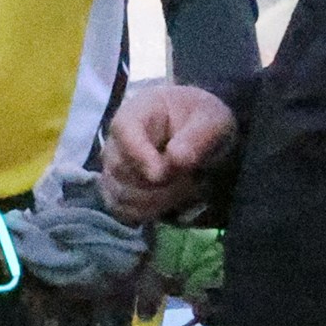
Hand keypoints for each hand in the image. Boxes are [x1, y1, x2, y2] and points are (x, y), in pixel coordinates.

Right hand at [98, 80, 237, 222]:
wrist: (198, 136)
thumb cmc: (200, 121)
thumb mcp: (212, 120)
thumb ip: (198, 136)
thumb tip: (177, 160)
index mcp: (135, 113)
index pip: (124, 131)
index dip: (139, 156)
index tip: (161, 175)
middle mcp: (116, 141)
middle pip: (121, 170)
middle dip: (160, 183)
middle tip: (192, 179)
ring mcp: (113, 170)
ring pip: (122, 195)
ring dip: (159, 200)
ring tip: (186, 188)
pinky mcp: (117, 193)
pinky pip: (123, 211)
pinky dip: (150, 212)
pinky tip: (172, 201)